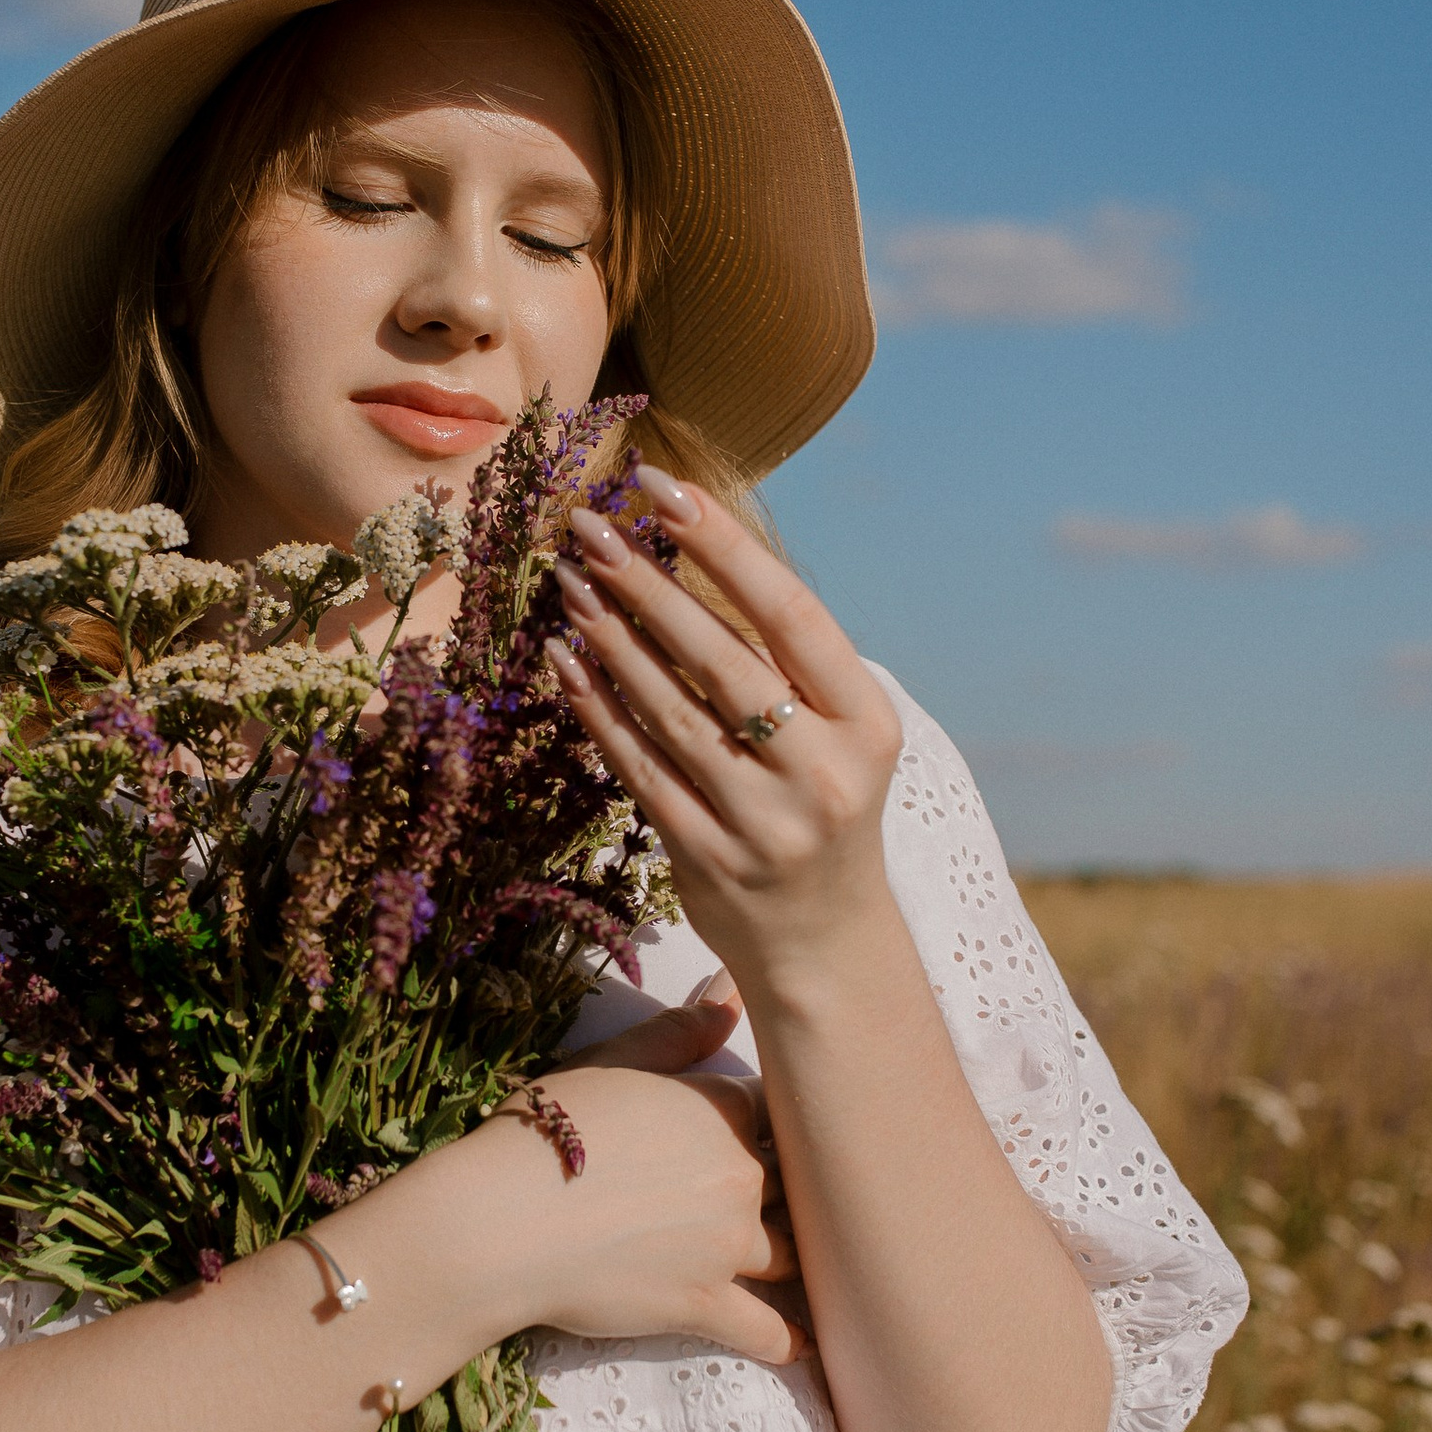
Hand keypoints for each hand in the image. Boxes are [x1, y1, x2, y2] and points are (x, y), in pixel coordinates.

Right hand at [443, 981, 802, 1368]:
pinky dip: (791, 1340)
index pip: (779, 1110)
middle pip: (801, 1183)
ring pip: (796, 1254)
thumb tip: (733, 994)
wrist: (498, 1220)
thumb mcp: (610, 1064)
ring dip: (806, 1261)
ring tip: (826, 1268)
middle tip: (822, 1198)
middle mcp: (741, 1176)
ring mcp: (727, 1246)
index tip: (779, 1133)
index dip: (777, 1122)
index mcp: (722, 1111)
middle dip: (804, 1191)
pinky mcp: (703, 1305)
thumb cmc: (546, 1133)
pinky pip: (767, 1329)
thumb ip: (680, 1032)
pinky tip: (809, 1345)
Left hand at [544, 469, 905, 996]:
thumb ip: (783, 662)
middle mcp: (822, 772)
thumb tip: (690, 550)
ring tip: (569, 580)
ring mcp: (763, 822)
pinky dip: (597, 709)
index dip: (725, 545)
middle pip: (722, 658)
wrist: (827, 942)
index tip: (664, 489)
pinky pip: (638, 767)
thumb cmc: (820, 808)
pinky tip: (565, 660)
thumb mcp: (835, 734)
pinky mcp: (707, 859)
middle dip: (648, 584)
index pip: (791, 614)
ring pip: (671, 711)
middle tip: (590, 526)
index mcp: (867, 723)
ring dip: (611, 638)